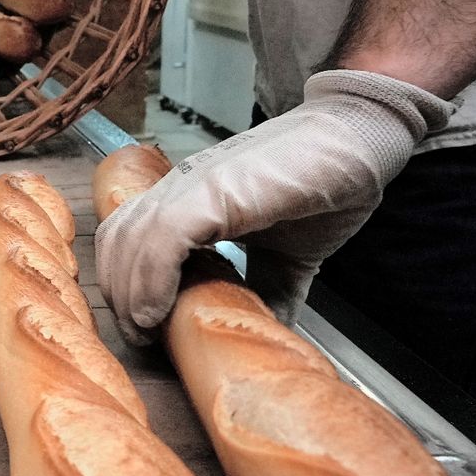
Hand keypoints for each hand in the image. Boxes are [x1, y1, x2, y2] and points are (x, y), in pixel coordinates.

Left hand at [95, 70, 454, 340]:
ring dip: (129, 294)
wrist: (359, 138)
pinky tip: (158, 312)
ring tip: (147, 331)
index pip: (126, 240)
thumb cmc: (323, 187)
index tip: (144, 328)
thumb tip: (268, 337)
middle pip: (116, 242)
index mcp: (188, 200)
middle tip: (142, 337)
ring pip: (128, 241)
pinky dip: (150, 280)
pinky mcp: (213, 190)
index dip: (124, 285)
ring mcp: (192, 185)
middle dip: (118, 295)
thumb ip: (269, 292)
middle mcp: (178, 188)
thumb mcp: (287, 257)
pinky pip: (161, 238)